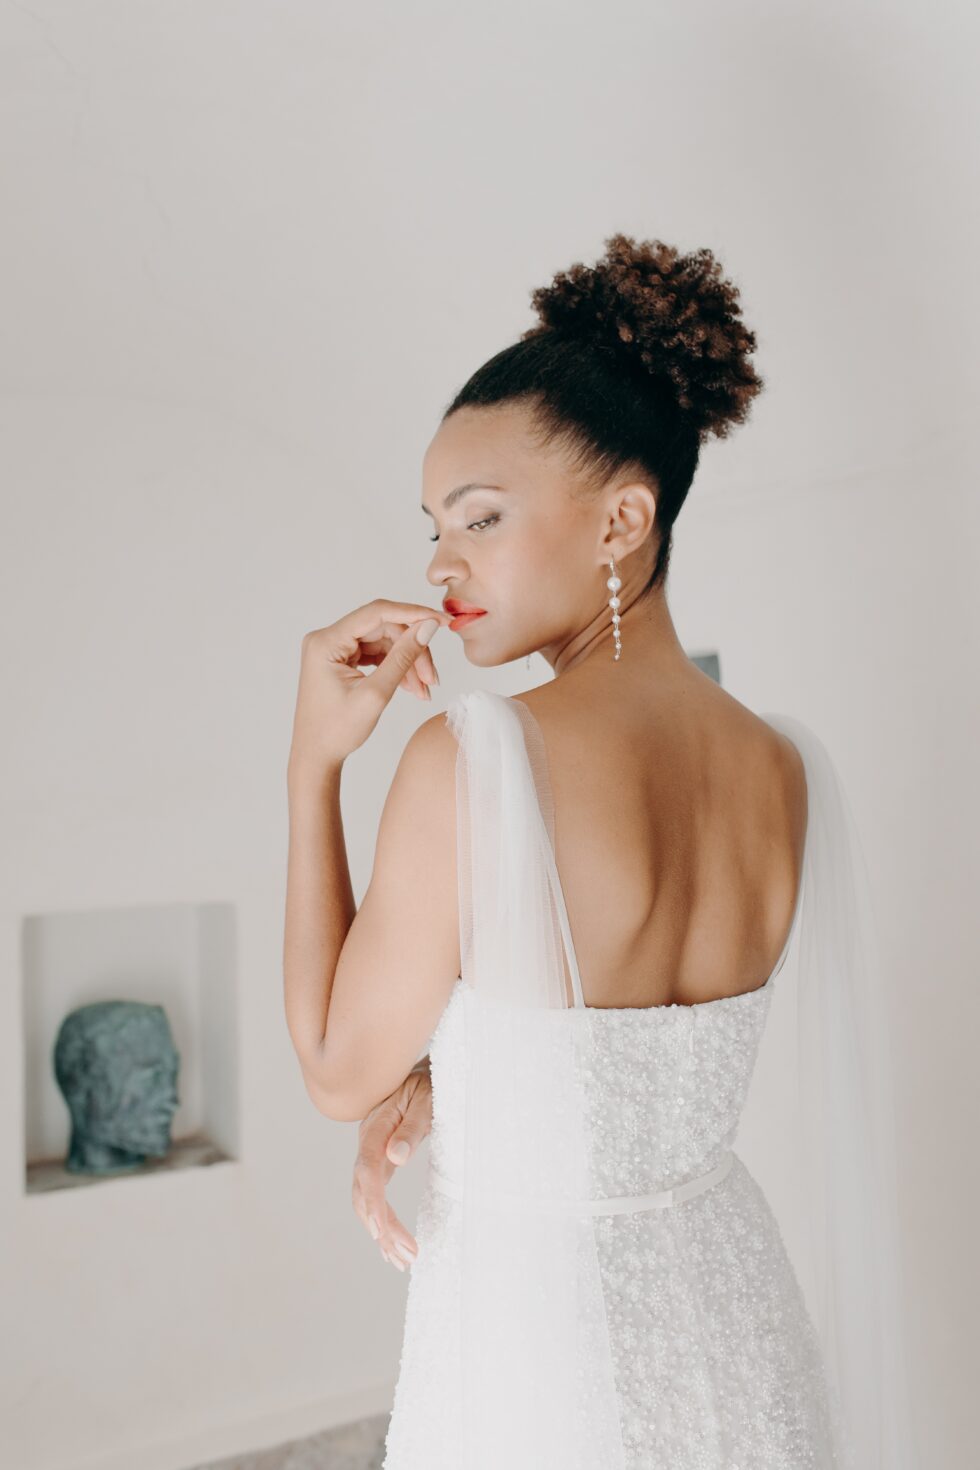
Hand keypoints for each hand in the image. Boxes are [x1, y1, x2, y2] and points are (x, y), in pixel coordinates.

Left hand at [288, 599, 452, 770]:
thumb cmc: (336, 731)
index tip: (441, 621)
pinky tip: (411, 687)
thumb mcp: (375, 694)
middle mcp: (326, 639)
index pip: (377, 613)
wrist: (316, 757)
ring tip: (424, 690)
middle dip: (412, 650)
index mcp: (326, 642)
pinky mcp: (341, 660)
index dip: (413, 613)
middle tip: (432, 678)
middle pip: (383, 629)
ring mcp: (333, 650)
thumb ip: (403, 657)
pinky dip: (395, 668)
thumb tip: (428, 627)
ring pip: (383, 643)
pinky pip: (376, 654)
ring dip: (407, 662)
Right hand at [352, 1062, 432, 1271]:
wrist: (425, 1068)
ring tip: (403, 1260)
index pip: (368, 1171)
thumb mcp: (427, 1099)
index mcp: (376, 1127)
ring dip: (381, 1232)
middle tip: (407, 1256)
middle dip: (381, 1228)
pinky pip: (373, 1195)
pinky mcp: (380, 1160)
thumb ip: (411, 1128)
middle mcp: (368, 1143)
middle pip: (363, 1193)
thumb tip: (396, 1159)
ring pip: (365, 1200)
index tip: (385, 1232)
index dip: (374, 1204)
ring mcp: (371, 1153)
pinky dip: (381, 1222)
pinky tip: (391, 1244)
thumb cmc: (430, 1082)